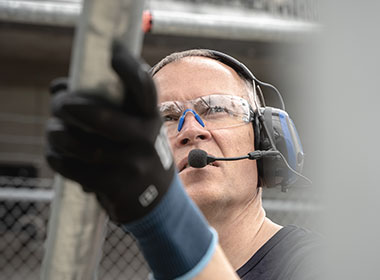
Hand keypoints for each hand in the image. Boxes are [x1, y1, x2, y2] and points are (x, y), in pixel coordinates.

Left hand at [46, 40, 174, 223]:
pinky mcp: (118, 186)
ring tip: (52, 131)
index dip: (130, 69)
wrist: (156, 197)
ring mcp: (133, 165)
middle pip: (106, 120)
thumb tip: (58, 87)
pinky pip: (79, 171)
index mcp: (150, 117)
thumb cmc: (136, 150)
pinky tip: (54, 154)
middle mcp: (146, 139)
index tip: (112, 54)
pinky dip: (59, 160)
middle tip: (60, 104)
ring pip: (86, 148)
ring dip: (60, 137)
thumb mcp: (133, 126)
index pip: (144, 89)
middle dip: (75, 109)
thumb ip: (103, 103)